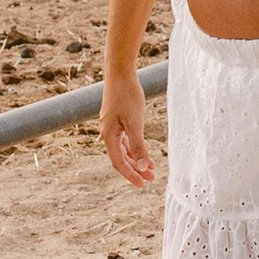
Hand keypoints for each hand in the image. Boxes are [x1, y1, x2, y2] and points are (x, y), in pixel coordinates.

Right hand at [100, 72, 156, 187]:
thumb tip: (141, 166)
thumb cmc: (127, 96)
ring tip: (152, 165)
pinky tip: (146, 147)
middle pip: (121, 157)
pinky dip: (135, 145)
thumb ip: (138, 145)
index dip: (130, 175)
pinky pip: (125, 138)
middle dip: (136, 168)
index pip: (119, 162)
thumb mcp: (135, 123)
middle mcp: (107, 133)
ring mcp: (111, 125)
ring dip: (137, 157)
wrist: (121, 73)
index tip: (142, 185)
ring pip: (124, 148)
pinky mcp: (116, 118)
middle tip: (151, 178)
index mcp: (109, 136)